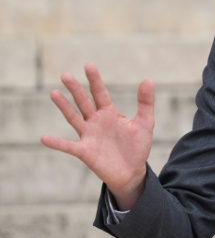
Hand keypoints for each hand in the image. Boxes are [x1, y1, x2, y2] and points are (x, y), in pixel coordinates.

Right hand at [40, 63, 154, 209]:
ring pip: (74, 118)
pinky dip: (57, 143)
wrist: (132, 172)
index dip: (95, 80)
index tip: (88, 65)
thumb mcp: (145, 123)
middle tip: (65, 75)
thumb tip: (148, 80)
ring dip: (64, 106)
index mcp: (110, 113)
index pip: (100, 93)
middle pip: (84, 102)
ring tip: (54, 93)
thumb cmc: (137, 147)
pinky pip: (68, 146)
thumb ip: (146, 102)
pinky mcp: (85, 151)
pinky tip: (44, 138)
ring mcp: (89, 136)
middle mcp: (96, 122)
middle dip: (76, 89)